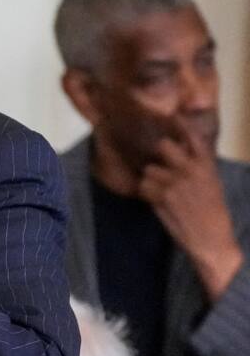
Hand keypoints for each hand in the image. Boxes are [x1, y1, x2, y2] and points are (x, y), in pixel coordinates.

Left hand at [138, 128, 243, 300]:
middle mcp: (192, 169)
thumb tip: (179, 154)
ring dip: (152, 182)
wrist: (212, 240)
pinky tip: (159, 204)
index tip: (172, 115)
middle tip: (163, 171)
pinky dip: (147, 195)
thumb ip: (196, 167)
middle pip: (163, 146)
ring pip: (150, 170)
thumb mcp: (211, 184)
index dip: (180, 124)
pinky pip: (144, 186)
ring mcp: (176, 181)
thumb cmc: (211, 214)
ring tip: (165, 196)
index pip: (193, 136)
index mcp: (207, 165)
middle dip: (159, 157)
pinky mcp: (163, 195)